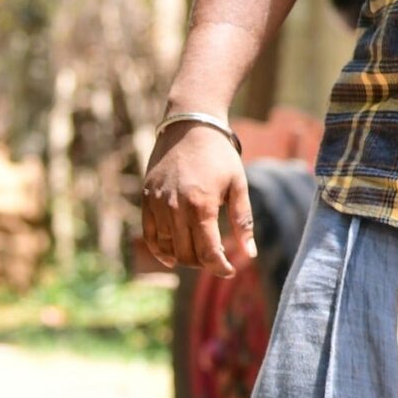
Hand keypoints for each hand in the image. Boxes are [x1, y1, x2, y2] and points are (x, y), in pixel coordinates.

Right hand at [142, 123, 255, 276]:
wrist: (189, 126)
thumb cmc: (219, 155)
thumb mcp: (238, 185)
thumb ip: (243, 221)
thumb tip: (250, 254)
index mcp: (202, 205)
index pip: (208, 252)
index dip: (220, 267)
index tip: (230, 271)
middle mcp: (176, 208)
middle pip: (188, 253)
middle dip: (204, 263)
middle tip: (218, 260)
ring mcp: (158, 204)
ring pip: (169, 247)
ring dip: (185, 258)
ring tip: (200, 254)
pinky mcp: (147, 199)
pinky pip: (150, 235)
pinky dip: (160, 250)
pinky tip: (171, 258)